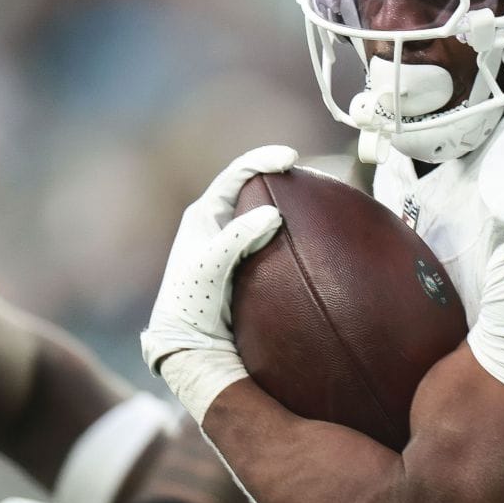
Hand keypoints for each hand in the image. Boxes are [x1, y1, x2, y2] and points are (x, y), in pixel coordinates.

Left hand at [140, 145, 294, 422]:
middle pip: (253, 187)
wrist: (187, 343)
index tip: (290, 159)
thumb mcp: (210, 267)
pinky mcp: (247, 262)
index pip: (236, 174)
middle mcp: (218, 222)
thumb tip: (273, 214)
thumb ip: (237, 238)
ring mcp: (233, 242)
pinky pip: (272, 237)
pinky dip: (292, 230)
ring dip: (288, 202)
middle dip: (280, 176)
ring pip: (264, 211)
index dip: (263, 159)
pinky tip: (313, 237)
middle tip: (310, 174)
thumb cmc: (191, 304)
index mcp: (204, 213)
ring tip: (316, 198)